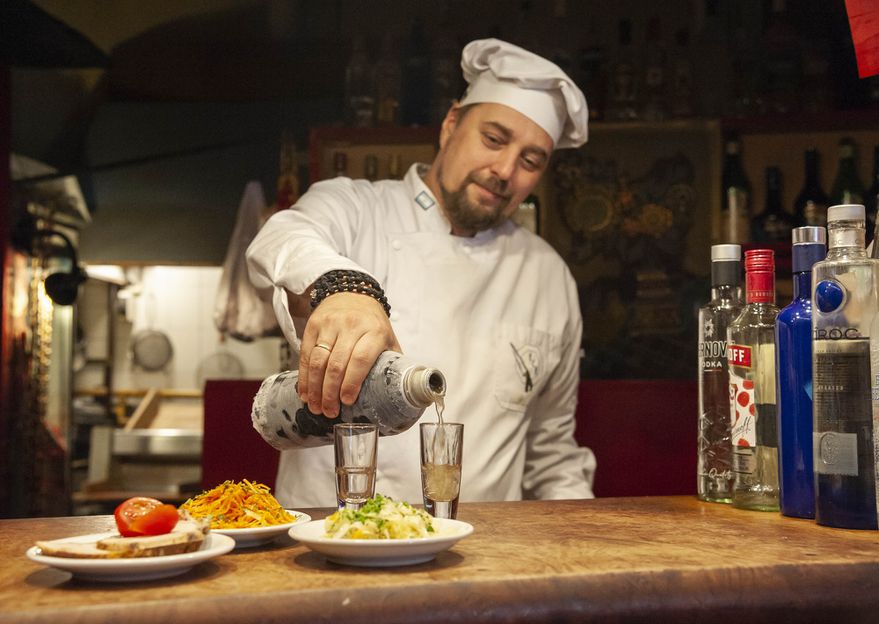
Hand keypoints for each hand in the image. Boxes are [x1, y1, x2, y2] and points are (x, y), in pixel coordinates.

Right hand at [298, 292, 400, 417]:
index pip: (361, 359)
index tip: (347, 401)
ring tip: (316, 407)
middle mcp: (351, 325)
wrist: (351, 294)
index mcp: (374, 331)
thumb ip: (391, 363)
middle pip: (337, 364)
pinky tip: (305, 392)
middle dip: (330, 392)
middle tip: (329, 412)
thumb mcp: (388, 338)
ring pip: (318, 360)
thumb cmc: (372, 323)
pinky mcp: (313, 325)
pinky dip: (304, 376)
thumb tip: (398, 394)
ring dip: (315, 388)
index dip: (352, 383)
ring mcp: (330, 324)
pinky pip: (306, 354)